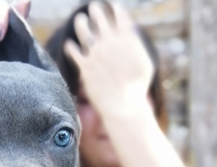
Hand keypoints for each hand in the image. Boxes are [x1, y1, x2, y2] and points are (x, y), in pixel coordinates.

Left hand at [64, 2, 153, 118]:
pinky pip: (72, 49)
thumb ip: (137, 45)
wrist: (125, 107)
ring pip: (82, 28)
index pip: (119, 15)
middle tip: (94, 8)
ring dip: (81, 21)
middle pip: (99, 16)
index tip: (113, 7)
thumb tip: (132, 31)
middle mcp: (111, 43)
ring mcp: (96, 53)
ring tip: (80, 20)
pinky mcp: (85, 66)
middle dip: (96, 10)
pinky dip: (71, 46)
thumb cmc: (138, 88)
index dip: (115, 9)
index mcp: (127, 40)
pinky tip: (71, 45)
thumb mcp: (146, 64)